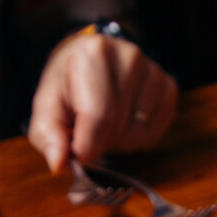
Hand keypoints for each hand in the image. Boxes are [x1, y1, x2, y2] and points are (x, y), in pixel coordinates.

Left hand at [28, 29, 178, 172]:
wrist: (93, 58)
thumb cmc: (69, 83)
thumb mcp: (48, 103)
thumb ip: (48, 134)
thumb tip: (58, 163)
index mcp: (93, 54)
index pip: (98, 118)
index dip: (86, 146)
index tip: (77, 150)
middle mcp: (129, 56)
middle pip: (118, 128)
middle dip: (102, 142)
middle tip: (90, 129)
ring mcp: (153, 71)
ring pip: (139, 134)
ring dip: (121, 140)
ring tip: (109, 120)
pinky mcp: (168, 86)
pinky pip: (156, 132)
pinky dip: (140, 136)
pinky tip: (126, 119)